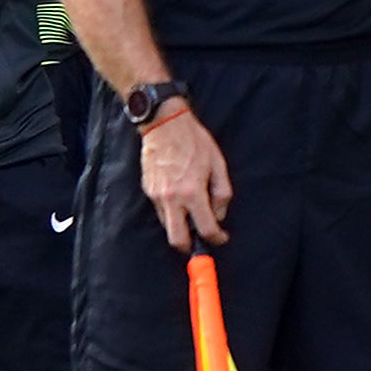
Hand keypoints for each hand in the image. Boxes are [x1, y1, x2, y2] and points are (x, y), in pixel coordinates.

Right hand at [135, 100, 231, 250]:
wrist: (163, 123)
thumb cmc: (193, 141)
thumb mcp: (218, 165)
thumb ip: (222, 193)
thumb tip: (219, 214)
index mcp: (192, 192)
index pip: (206, 228)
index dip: (217, 237)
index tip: (221, 237)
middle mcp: (172, 198)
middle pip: (178, 240)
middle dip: (191, 247)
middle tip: (201, 240)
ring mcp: (156, 195)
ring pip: (168, 226)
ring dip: (180, 227)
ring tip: (191, 214)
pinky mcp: (148, 189)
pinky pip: (160, 210)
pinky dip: (171, 212)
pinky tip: (179, 198)